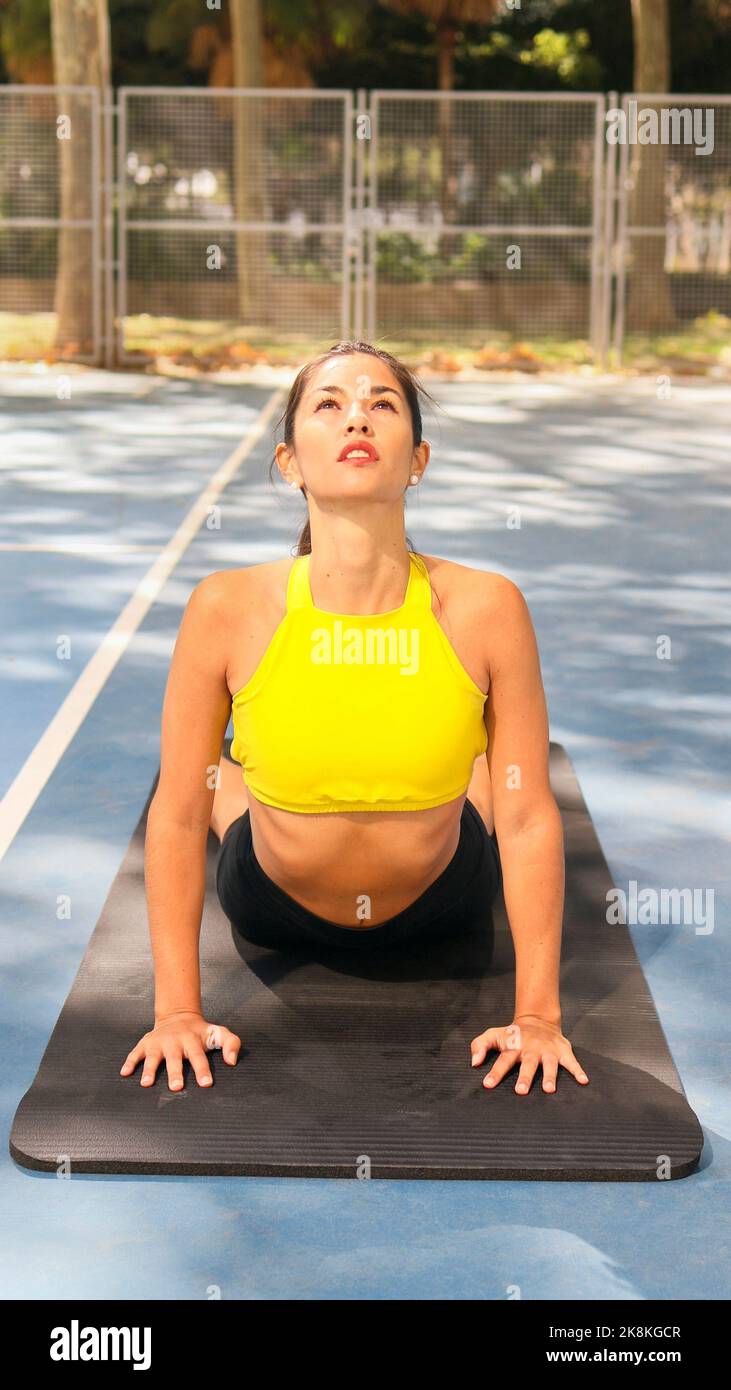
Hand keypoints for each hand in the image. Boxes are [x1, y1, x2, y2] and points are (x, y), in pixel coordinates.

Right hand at [119, 1011, 241, 1090]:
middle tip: (176, 1088)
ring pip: (153, 1056)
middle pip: (175, 1058)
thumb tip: (232, 1061)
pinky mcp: (145, 1043)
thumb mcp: (218, 1033)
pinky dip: (130, 1062)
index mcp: (192, 1040)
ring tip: (146, 1083)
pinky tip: (125, 1073)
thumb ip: (231, 1043)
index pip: (199, 1056)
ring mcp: (158, 1042)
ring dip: (149, 1070)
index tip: (206, 1084)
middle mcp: (174, 1041)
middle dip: (175, 1073)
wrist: (178, 1015)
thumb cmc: (200, 1032)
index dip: (202, 1070)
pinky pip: (135, 1053)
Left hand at [470, 1014, 588, 1094]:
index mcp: (514, 1048)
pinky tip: (583, 1081)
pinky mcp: (562, 1051)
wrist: (537, 1020)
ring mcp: (548, 1051)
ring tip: (549, 1090)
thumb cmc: (512, 1035)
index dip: (495, 1073)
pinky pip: (572, 1062)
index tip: (488, 1084)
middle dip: (525, 1077)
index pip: (503, 1061)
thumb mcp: (493, 1035)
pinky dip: (578, 1070)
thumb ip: (480, 1046)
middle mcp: (531, 1050)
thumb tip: (474, 1063)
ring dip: (549, 1076)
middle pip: (528, 1065)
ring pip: (549, 1064)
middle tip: (521, 1091)